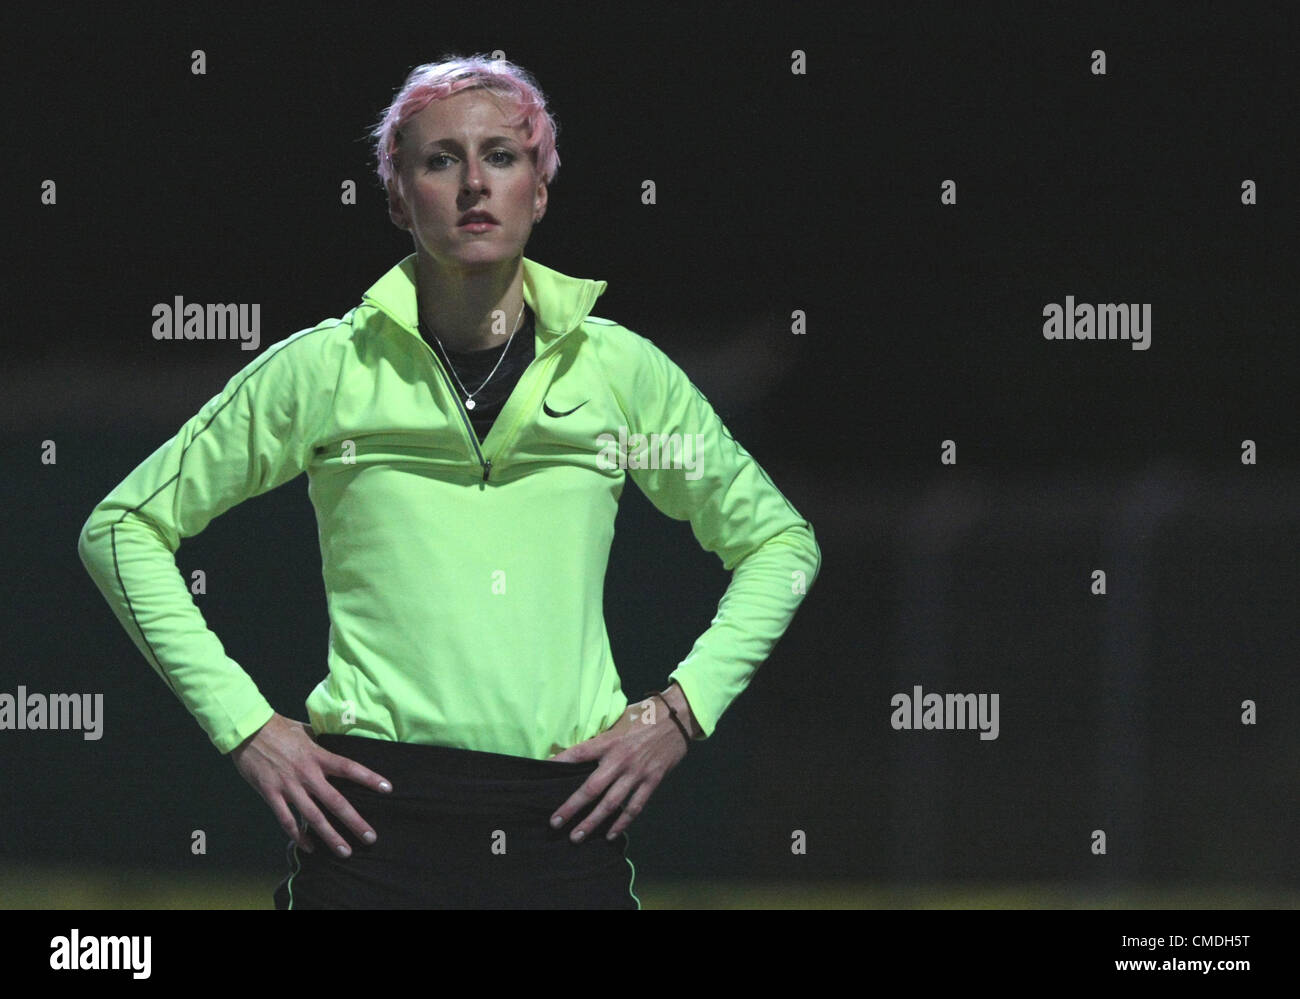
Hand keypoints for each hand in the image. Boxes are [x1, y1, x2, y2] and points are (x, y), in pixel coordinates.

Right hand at [230, 712, 392, 858]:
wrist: (247, 729)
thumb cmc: (279, 727)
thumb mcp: (306, 730)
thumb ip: (323, 741)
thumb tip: (340, 741)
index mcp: (318, 755)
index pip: (349, 768)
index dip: (369, 778)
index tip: (387, 789)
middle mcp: (306, 774)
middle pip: (335, 801)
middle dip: (354, 821)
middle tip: (370, 837)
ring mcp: (288, 786)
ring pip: (313, 817)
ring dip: (330, 836)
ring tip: (345, 852)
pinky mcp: (270, 794)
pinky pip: (286, 820)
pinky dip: (298, 836)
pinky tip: (310, 847)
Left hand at [548, 688, 694, 842]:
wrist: (678, 717)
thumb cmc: (645, 715)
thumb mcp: (619, 719)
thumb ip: (603, 737)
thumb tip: (580, 749)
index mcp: (610, 741)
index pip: (579, 753)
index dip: (560, 763)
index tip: (543, 772)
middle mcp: (621, 760)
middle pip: (591, 788)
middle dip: (571, 807)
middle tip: (555, 823)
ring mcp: (637, 773)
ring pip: (611, 804)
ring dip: (593, 822)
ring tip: (576, 836)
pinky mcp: (652, 781)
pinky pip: (635, 807)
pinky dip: (622, 822)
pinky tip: (610, 833)